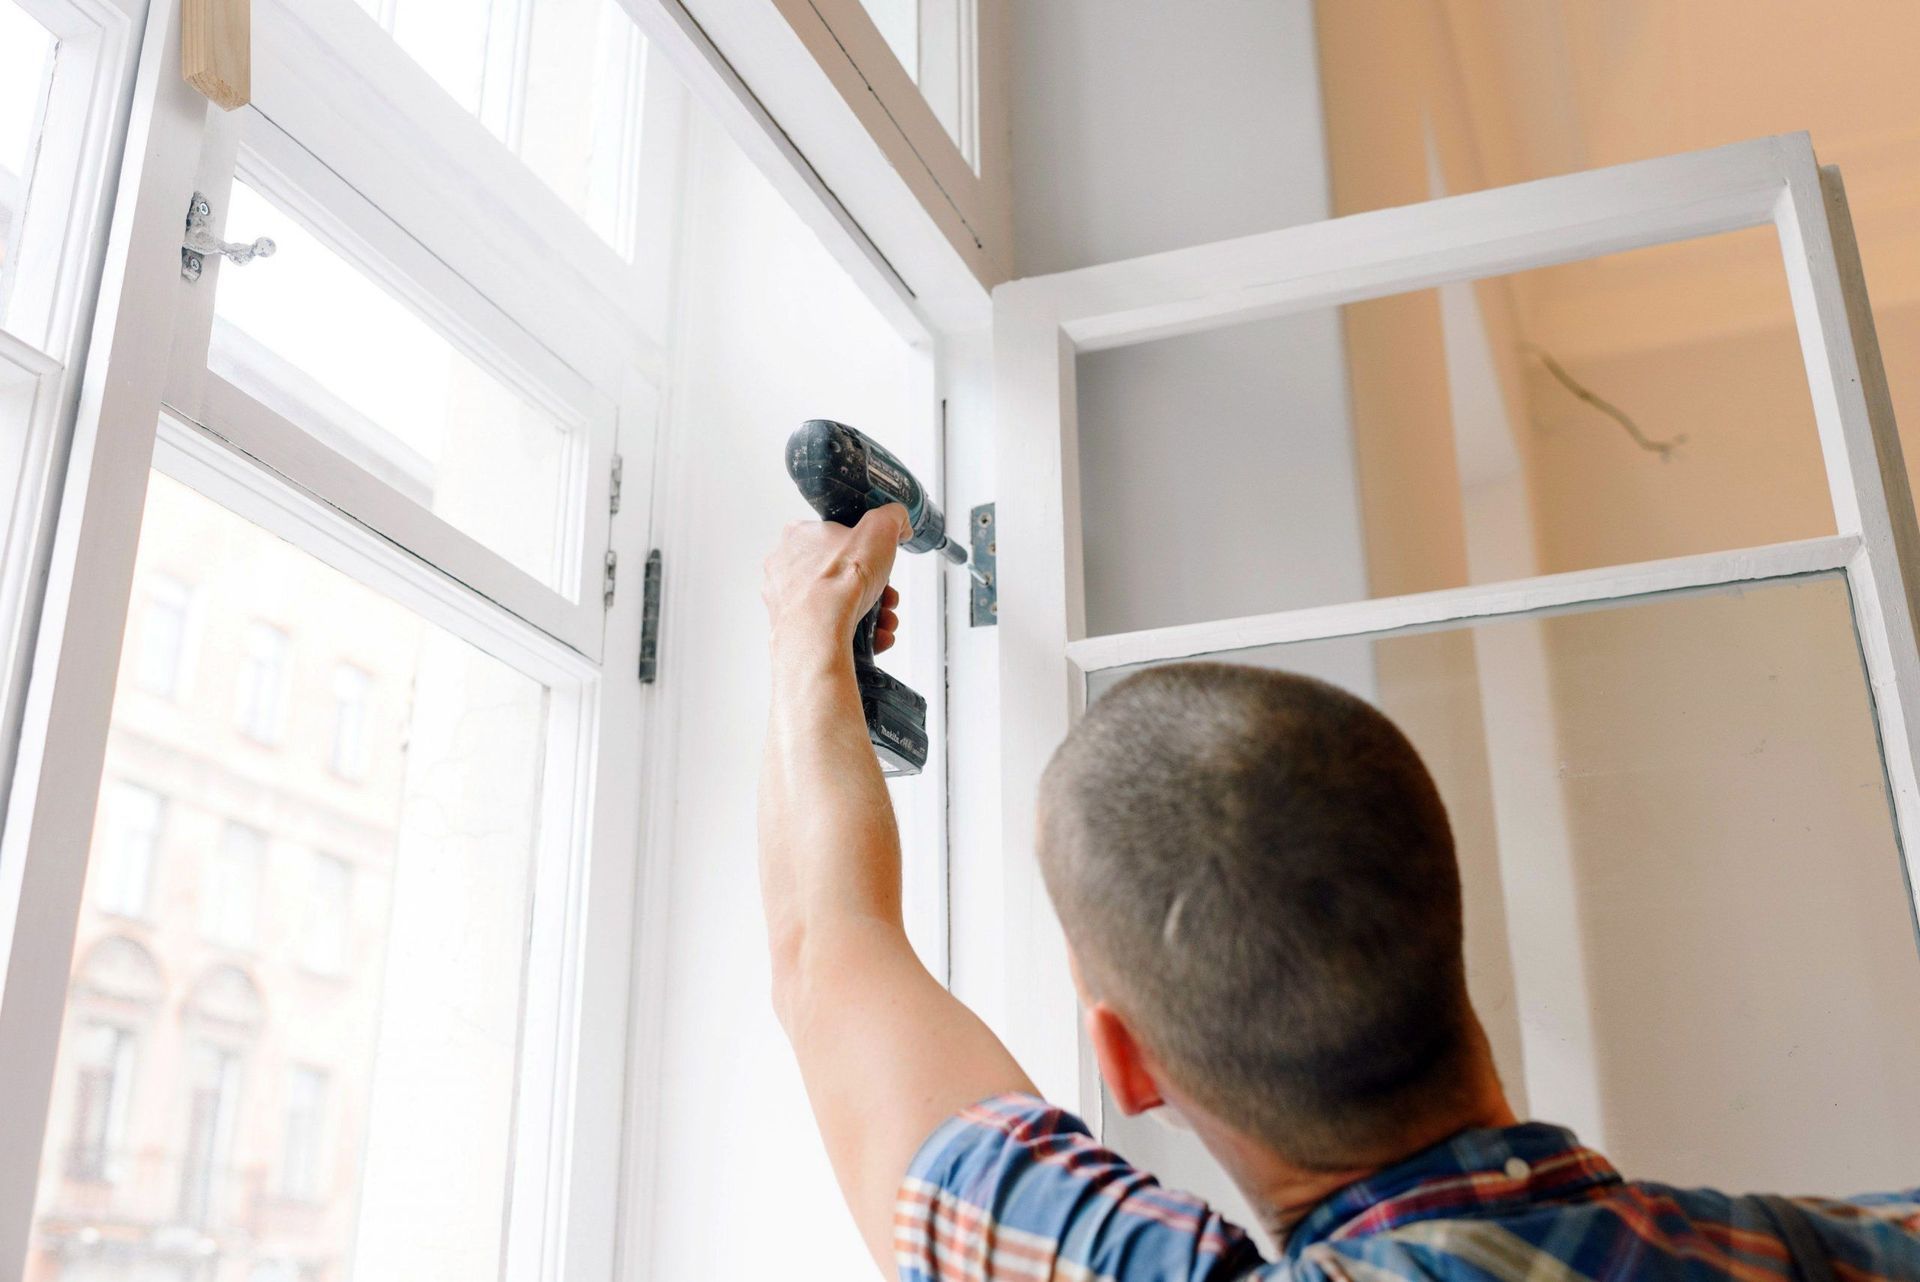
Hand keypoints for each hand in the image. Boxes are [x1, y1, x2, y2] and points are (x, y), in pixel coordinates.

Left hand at [762, 505, 907, 650]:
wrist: (819, 632)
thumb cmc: (839, 582)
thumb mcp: (879, 529)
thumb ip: (891, 518)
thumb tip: (897, 520)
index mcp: (799, 536)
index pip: (836, 537)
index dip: (865, 552)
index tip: (881, 564)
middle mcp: (785, 567)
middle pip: (840, 575)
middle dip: (872, 589)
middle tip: (887, 597)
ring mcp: (785, 600)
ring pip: (836, 605)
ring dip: (869, 613)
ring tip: (884, 622)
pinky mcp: (790, 630)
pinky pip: (828, 629)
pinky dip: (855, 634)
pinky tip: (874, 638)